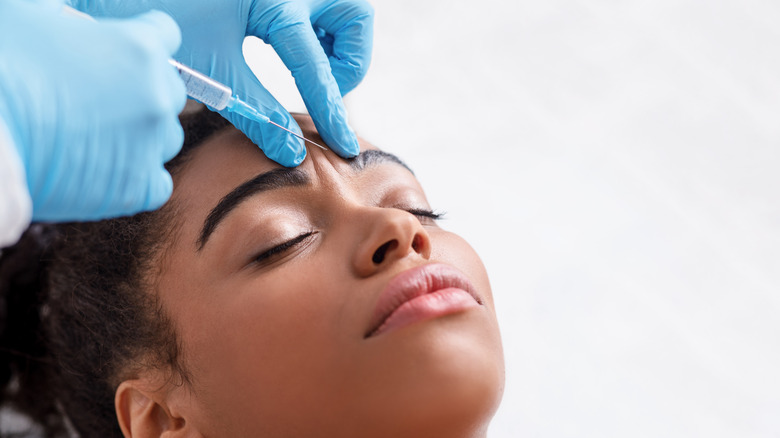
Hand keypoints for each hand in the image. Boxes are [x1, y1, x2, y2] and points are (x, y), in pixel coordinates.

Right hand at [0, 0, 185, 220]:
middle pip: (168, 90)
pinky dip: (136, 178)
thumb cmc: (0, 70)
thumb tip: (67, 22)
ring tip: (98, 136)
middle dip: (141, 92)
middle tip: (100, 99)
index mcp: (139, 47)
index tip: (124, 53)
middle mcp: (157, 96)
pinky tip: (107, 169)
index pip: (165, 35)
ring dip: (141, 135)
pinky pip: (156, 183)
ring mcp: (151, 144)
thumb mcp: (30, 18)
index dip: (143, 41)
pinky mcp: (138, 187)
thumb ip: (65, 18)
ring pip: (165, 137)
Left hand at [72, 0, 373, 166]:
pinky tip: (289, 46)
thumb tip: (292, 152)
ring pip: (343, 8)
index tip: (343, 145)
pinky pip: (318, 4)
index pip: (316, 66)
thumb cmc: (158, 15)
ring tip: (307, 67)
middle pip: (355, 18)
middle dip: (349, 59)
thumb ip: (257, 112)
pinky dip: (316, 28)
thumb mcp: (212, 69)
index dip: (331, 111)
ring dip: (336, 42)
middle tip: (322, 85)